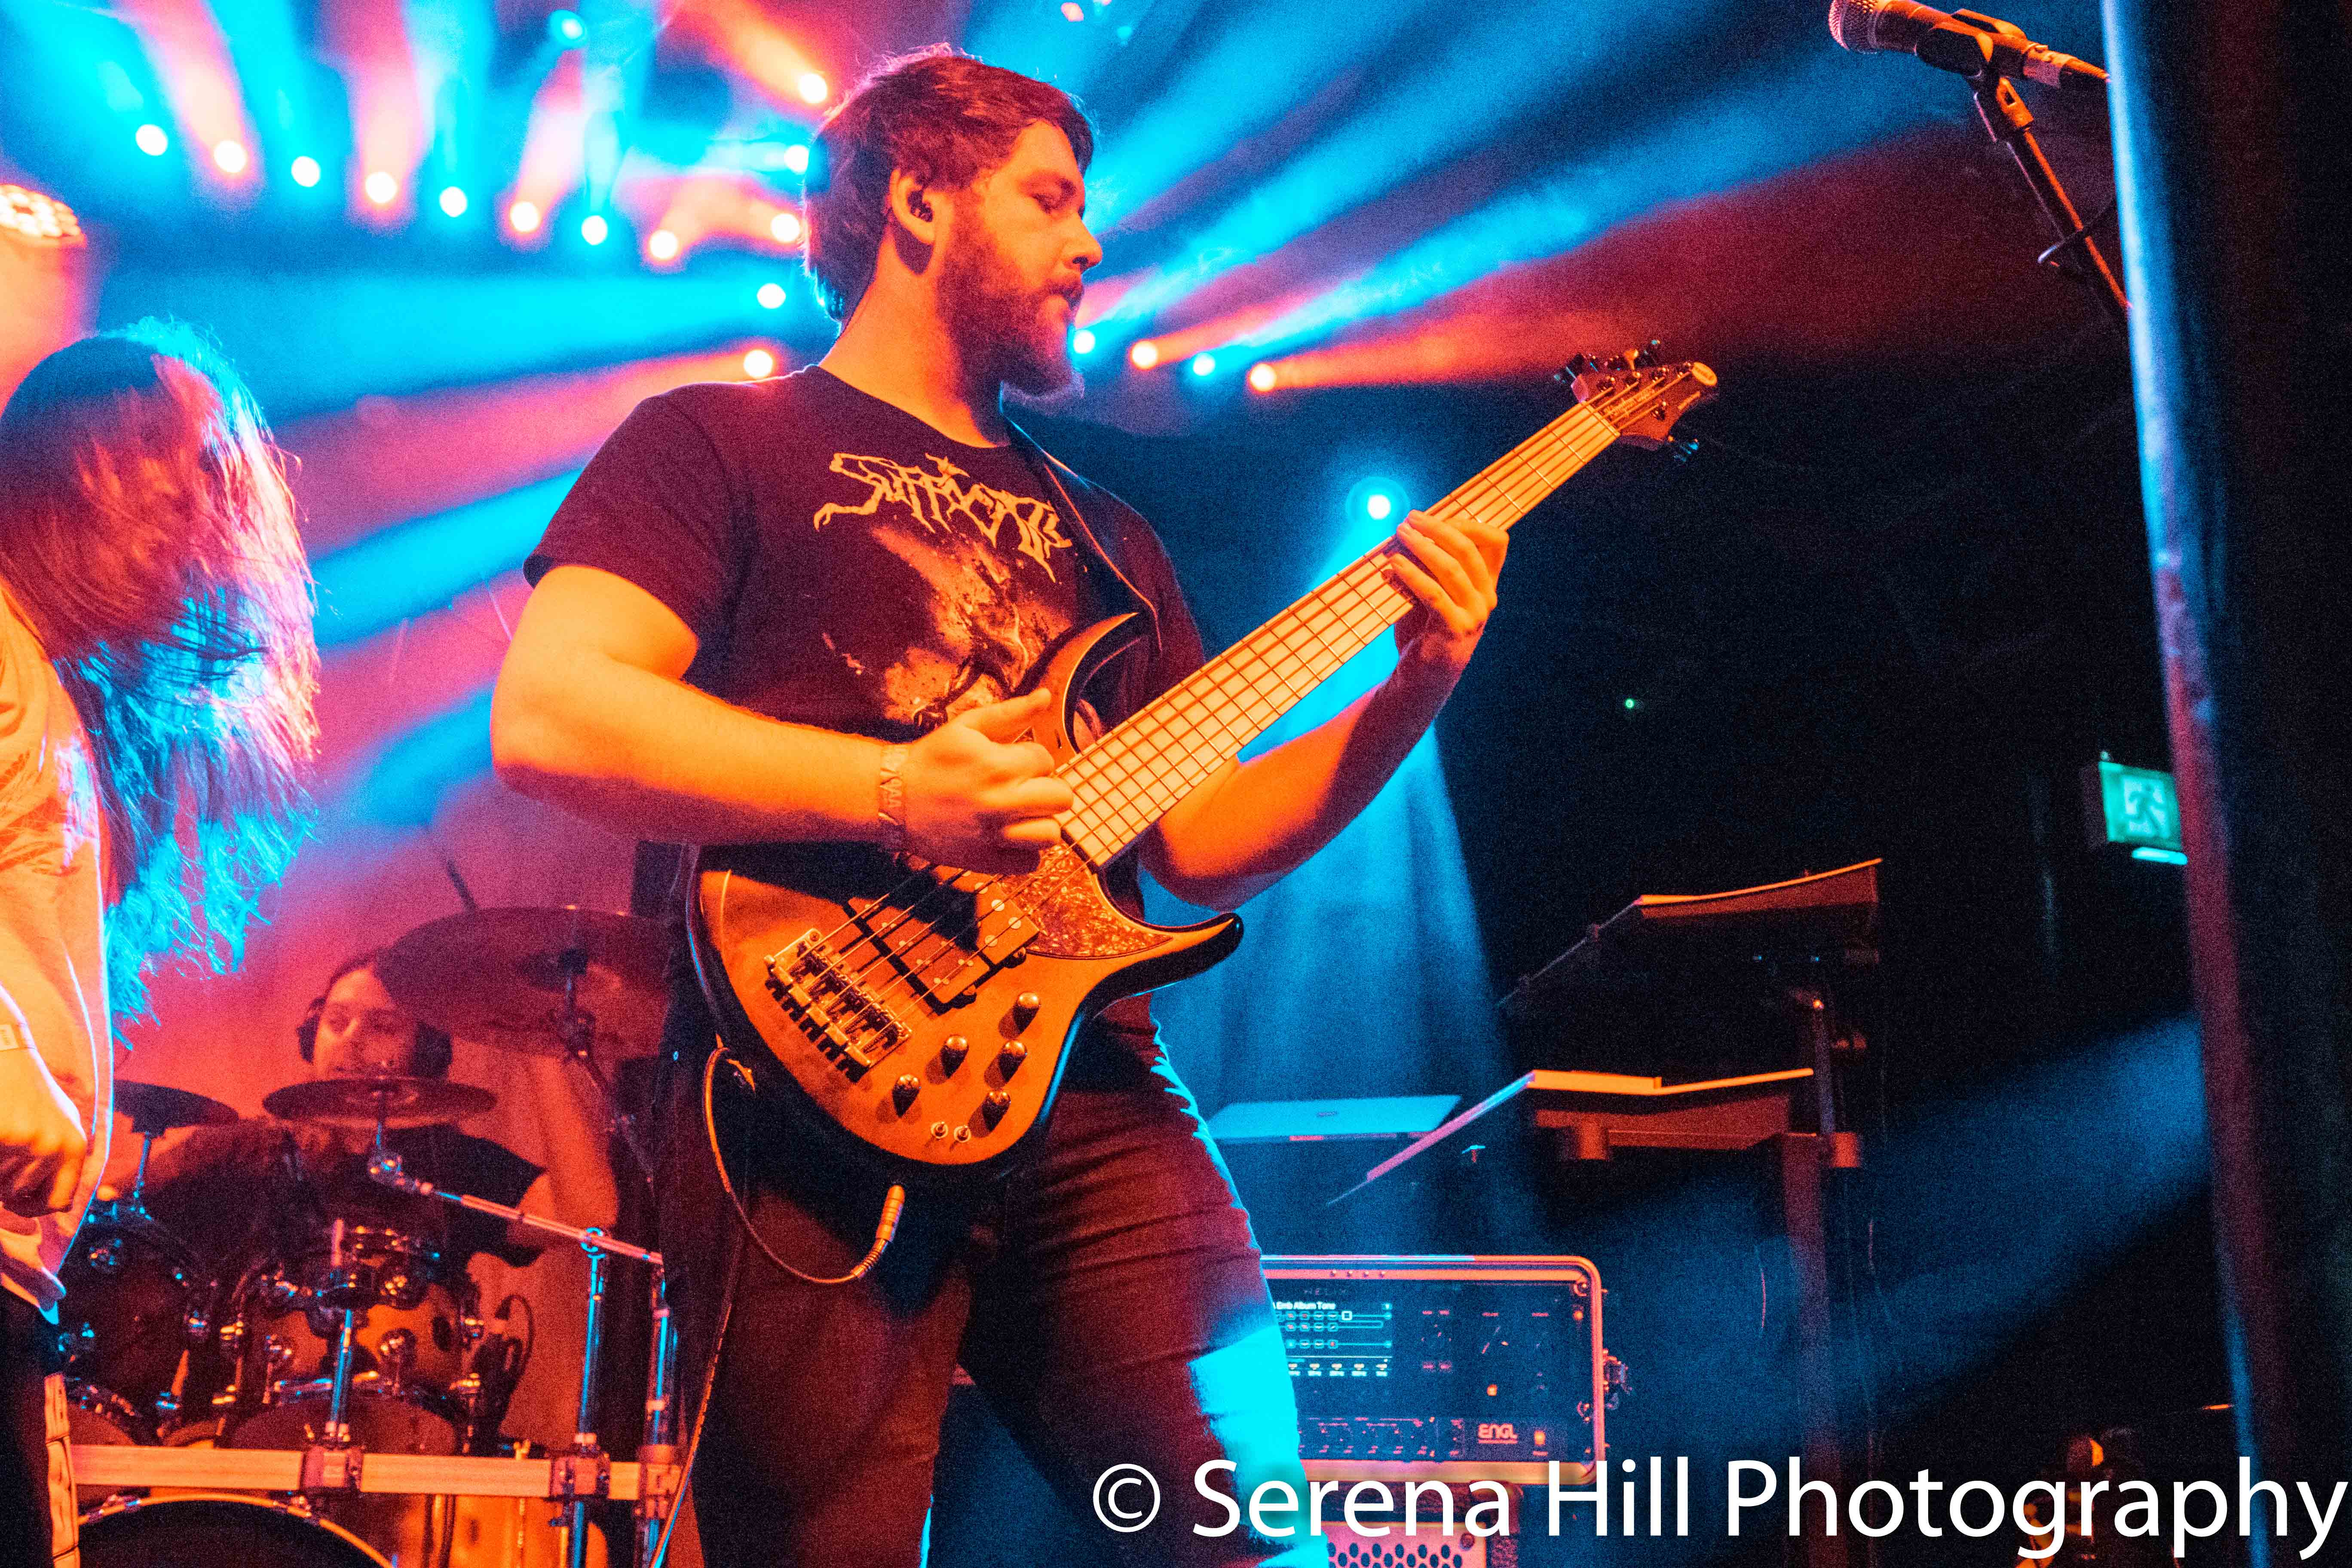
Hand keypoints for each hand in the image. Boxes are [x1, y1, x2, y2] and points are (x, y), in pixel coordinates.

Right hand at [0, 1049, 90, 1215]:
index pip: (59, 1202)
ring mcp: (25, 1140)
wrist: (7, 1055)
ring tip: (2, 1137)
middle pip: (19, 1194)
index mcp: (74, 1146)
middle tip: (3, 1153)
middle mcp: (54, 1146)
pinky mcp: (0, 1134)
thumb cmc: (30, 1094)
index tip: (19, 1201)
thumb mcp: (60, 1124)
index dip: (35, 1208)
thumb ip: (62, 1163)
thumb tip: (60, 1206)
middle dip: (4, 1185)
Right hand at [897, 688, 1075, 873]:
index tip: (1009, 761)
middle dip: (1046, 789)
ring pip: (1051, 834)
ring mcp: (995, 836)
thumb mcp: (967, 727)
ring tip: (1018, 814)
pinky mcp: (987, 861)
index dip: (1030, 758)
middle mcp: (1002, 804)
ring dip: (1039, 822)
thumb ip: (1011, 713)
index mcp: (1000, 766)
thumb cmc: (931, 759)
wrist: (893, 799)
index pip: (1046, 760)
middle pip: (1062, 799)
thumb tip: (1046, 696)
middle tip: (1022, 788)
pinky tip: (1007, 836)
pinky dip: (1024, 851)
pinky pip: (1030, 863)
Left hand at [1387, 509, 1507, 690]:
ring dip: (1421, 546)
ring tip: (1398, 535)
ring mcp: (1474, 615)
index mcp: (1486, 585)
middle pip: (1469, 549)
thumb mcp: (1430, 592)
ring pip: (1451, 568)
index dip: (1468, 523)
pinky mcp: (1455, 629)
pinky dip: (1411, 575)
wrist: (1422, 677)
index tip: (1436, 515)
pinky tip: (1393, 564)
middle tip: (1409, 519)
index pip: (1497, 541)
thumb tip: (1408, 531)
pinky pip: (1433, 593)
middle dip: (1437, 528)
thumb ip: (1428, 566)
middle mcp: (1486, 598)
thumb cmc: (1423, 630)